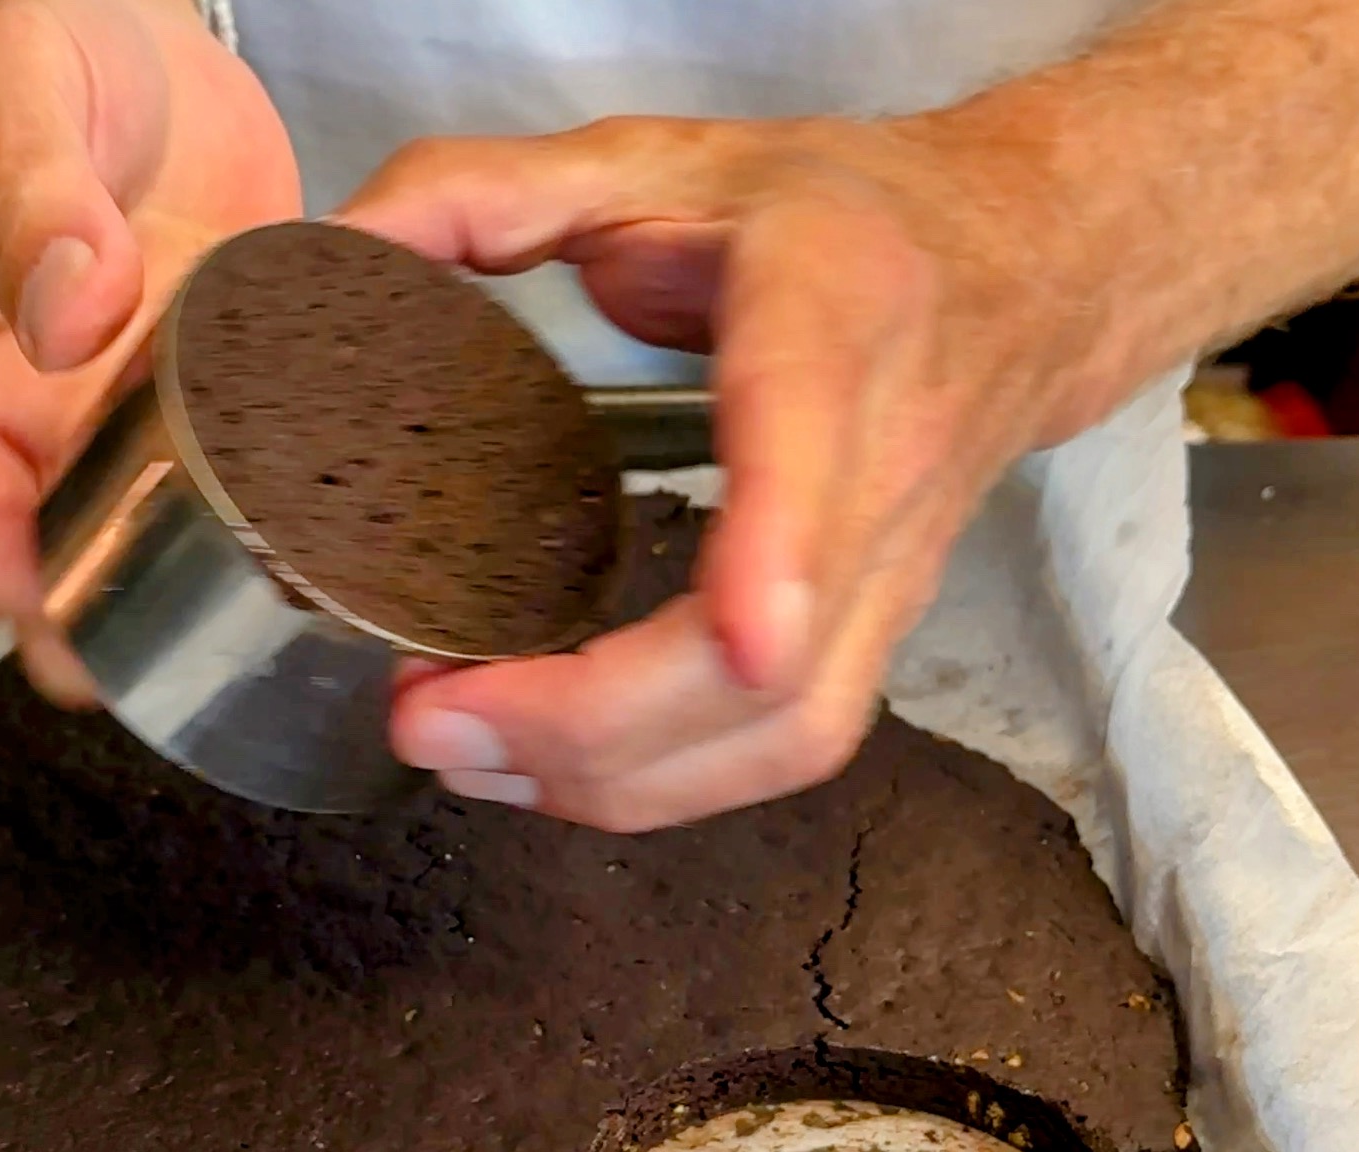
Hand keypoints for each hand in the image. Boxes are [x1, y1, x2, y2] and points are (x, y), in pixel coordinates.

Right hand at [0, 0, 299, 700]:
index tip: (105, 608)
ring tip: (297, 593)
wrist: (109, 27)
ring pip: (155, 548)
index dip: (29, 591)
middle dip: (136, 618)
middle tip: (225, 630)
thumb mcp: (12, 98)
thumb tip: (65, 315)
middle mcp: (9, 430)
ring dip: (215, 578)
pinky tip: (337, 519)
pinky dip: (274, 508)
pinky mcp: (191, 409)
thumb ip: (28, 199)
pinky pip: (231, 483)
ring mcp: (104, 429)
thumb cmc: (22, 50)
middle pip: (61, 574)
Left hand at [341, 116, 1129, 830]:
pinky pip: (781, 751)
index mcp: (835, 310)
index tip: (742, 637)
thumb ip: (487, 191)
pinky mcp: (874, 636)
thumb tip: (340, 261)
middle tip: (429, 717)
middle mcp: (882, 463)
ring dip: (616, 783)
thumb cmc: (830, 212)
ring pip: (789, 734)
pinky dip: (658, 788)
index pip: (818, 436)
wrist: (1018, 269)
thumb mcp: (657, 156)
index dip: (783, 549)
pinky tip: (542, 772)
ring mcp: (891, 572)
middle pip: (780, 656)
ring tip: (462, 758)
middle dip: (597, 721)